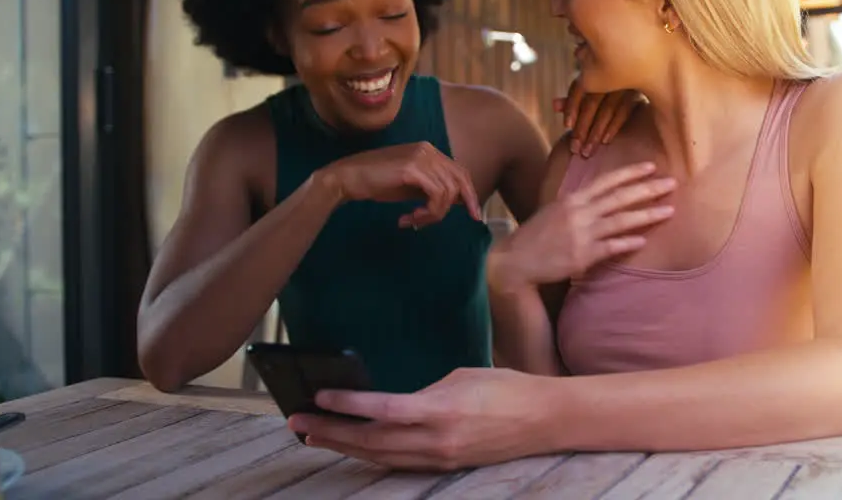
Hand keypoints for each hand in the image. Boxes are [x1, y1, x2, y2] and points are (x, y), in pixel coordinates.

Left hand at [288, 367, 554, 470]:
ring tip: (313, 436)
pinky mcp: (446, 464)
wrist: (545, 418)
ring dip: (344, 447)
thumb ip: (424, 393)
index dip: (348, 405)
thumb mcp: (461, 376)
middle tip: (296, 422)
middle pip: (372, 441)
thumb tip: (394, 404)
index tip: (318, 397)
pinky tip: (353, 447)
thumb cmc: (507, 387)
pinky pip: (399, 462)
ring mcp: (441, 457)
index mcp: (442, 409)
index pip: (384, 410)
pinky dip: (371, 455)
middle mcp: (438, 439)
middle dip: (331, 432)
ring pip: (381, 456)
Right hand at [315, 142, 481, 228]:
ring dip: (433, 214)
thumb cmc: (376, 183)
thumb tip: (458, 201)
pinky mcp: (412, 168)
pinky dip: (427, 212)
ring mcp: (421, 157)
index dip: (470, 194)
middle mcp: (429, 150)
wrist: (347, 178)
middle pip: (460, 180)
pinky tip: (409, 218)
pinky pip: (436, 195)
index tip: (475, 215)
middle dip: (460, 205)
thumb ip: (433, 189)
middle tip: (440, 222)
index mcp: (430, 151)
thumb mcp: (411, 186)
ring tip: (414, 220)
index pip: (460, 172)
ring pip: (447, 192)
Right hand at [488, 162, 674, 291]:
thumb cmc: (536, 236)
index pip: (606, 181)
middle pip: (619, 197)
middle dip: (647, 189)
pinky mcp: (582, 255)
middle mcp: (579, 213)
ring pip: (620, 221)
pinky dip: (627, 243)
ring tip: (669, 210)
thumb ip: (578, 203)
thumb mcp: (555, 210)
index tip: (651, 166)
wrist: (515, 260)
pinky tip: (643, 240)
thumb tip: (599, 197)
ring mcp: (581, 234)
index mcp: (573, 199)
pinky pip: (610, 247)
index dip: (630, 173)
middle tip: (672, 183)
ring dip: (647, 215)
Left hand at [554, 76, 644, 156]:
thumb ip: (574, 99)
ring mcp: (625, 83)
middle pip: (592, 101)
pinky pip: (624, 111)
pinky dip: (614, 126)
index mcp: (595, 70)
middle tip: (574, 148)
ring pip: (607, 108)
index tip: (566, 127)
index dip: (571, 106)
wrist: (646, 76)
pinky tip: (605, 141)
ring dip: (595, 131)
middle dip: (582, 126)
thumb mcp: (592, 90)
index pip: (579, 87)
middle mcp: (609, 75)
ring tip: (587, 151)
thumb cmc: (610, 87)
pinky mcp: (639, 94)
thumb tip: (554, 106)